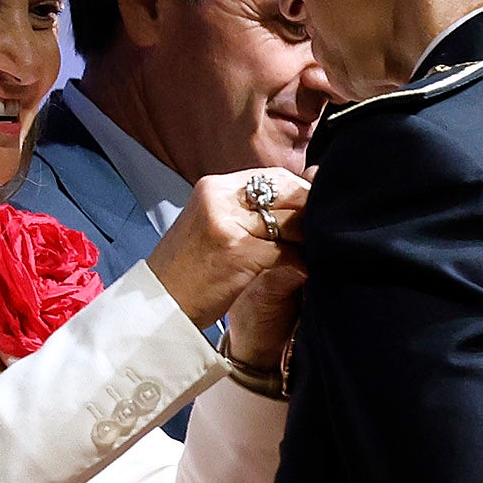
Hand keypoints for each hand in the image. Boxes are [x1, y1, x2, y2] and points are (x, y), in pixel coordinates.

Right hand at [148, 167, 307, 331]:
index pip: (273, 177)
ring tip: (314, 253)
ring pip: (288, 222)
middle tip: (324, 232)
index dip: (301, 193)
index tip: (317, 212)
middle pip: (285, 193)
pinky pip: (285, 252)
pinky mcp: (237, 251)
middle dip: (309, 212)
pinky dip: (299, 263)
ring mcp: (226, 223)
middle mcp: (218, 197)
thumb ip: (248, 211)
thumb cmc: (189, 270)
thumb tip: (300, 195)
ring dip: (307, 240)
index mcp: (214, 187)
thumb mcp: (213, 226)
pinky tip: (303, 273)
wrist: (158, 305)